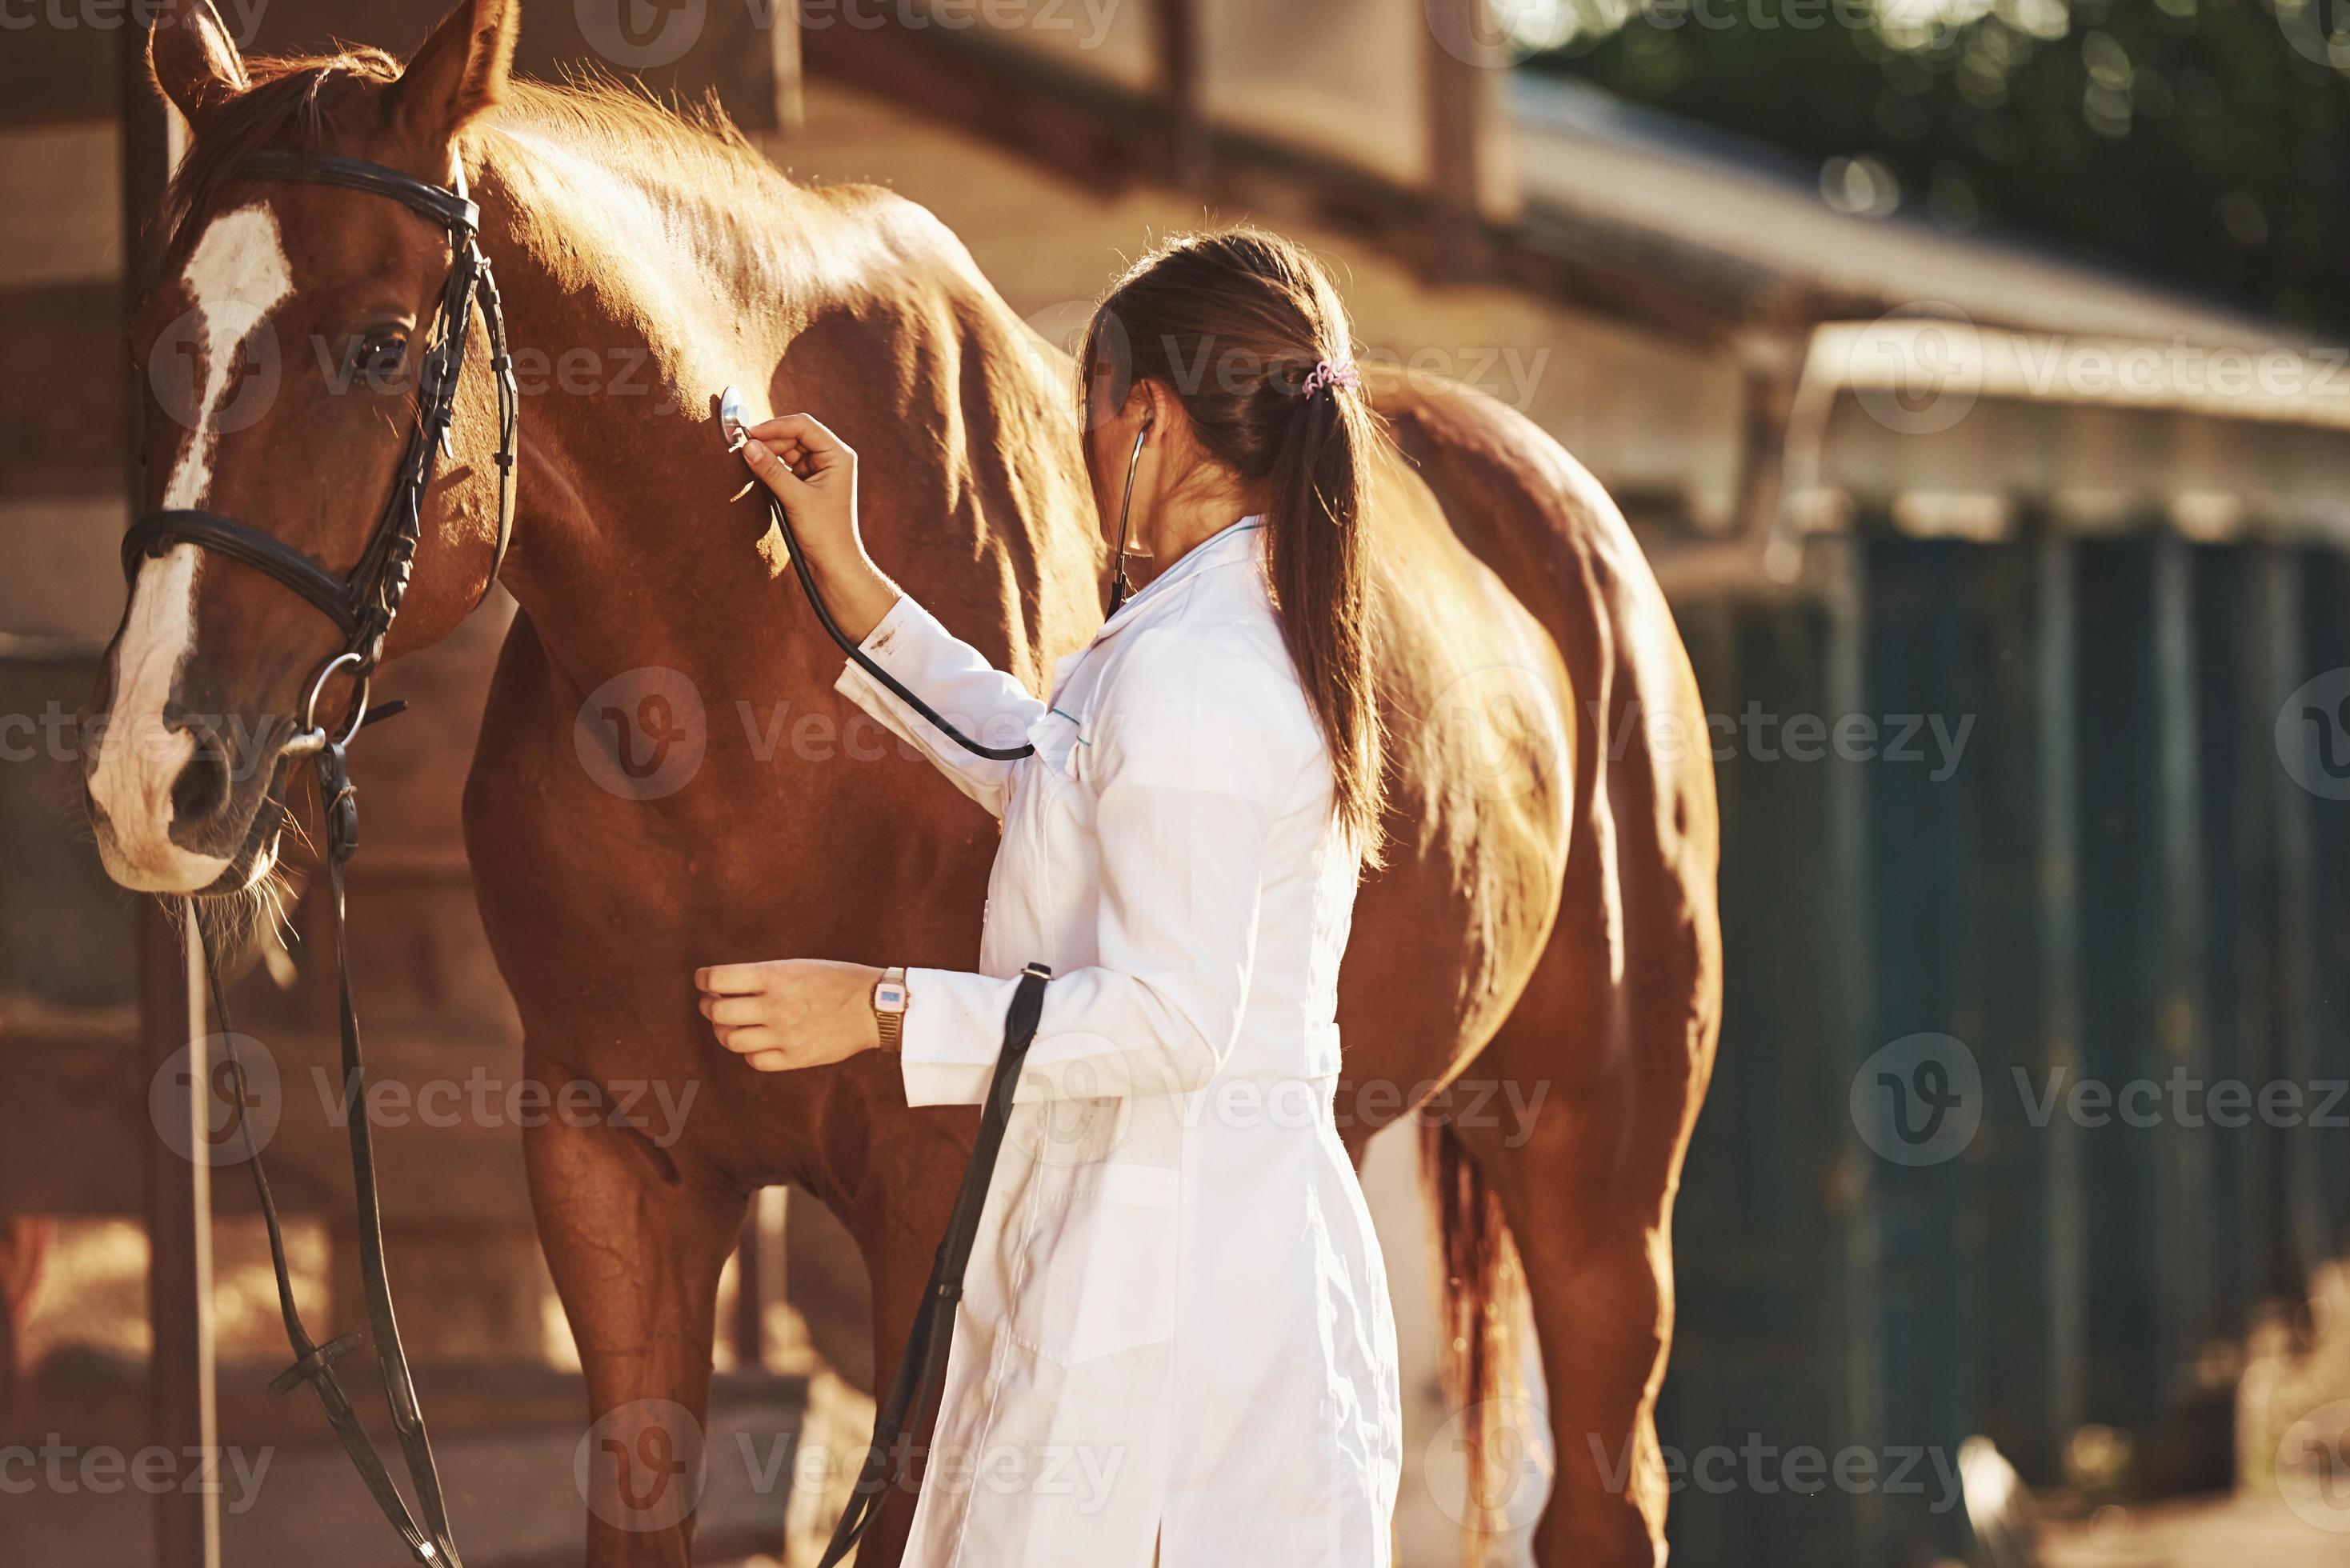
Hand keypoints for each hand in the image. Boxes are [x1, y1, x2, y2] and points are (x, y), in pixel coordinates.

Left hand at [695, 958, 880, 1072]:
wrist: (875, 1007)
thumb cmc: (837, 979)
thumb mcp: (798, 965)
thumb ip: (763, 976)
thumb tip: (723, 985)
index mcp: (776, 976)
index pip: (718, 979)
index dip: (703, 979)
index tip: (703, 980)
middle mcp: (776, 1006)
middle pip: (717, 1012)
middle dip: (708, 1006)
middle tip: (712, 1003)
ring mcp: (784, 1035)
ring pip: (730, 1039)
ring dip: (724, 1030)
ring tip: (733, 1024)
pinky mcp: (795, 1058)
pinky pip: (754, 1060)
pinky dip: (749, 1051)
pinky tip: (757, 1041)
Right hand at [735, 411, 899, 641]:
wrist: (834, 564)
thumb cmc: (826, 534)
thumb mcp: (795, 498)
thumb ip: (771, 470)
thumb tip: (748, 446)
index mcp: (838, 455)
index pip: (804, 425)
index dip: (775, 426)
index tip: (750, 433)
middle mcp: (832, 458)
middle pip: (795, 435)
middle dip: (770, 439)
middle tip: (745, 447)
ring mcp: (820, 470)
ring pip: (789, 449)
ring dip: (769, 452)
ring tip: (749, 459)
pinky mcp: (809, 483)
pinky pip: (787, 465)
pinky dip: (772, 466)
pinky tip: (758, 469)